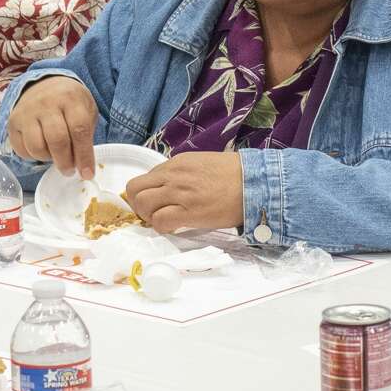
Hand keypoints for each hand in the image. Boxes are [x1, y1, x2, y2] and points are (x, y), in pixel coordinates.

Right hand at [7, 76, 98, 177]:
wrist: (45, 84)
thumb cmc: (70, 102)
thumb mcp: (86, 109)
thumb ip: (86, 135)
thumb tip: (83, 166)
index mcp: (70, 98)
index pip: (79, 130)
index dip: (84, 155)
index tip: (87, 174)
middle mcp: (47, 103)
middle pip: (57, 140)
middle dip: (65, 162)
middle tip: (70, 171)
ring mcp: (27, 111)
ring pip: (37, 147)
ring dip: (48, 159)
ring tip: (55, 156)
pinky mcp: (13, 121)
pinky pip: (21, 149)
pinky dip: (33, 157)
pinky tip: (42, 150)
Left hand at [125, 152, 244, 232]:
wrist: (255, 184)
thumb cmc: (234, 175)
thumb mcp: (202, 164)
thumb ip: (183, 173)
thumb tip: (172, 185)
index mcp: (177, 163)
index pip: (146, 177)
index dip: (147, 192)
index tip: (155, 202)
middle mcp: (173, 175)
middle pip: (135, 189)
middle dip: (138, 204)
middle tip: (151, 212)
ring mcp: (179, 193)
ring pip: (142, 204)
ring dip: (148, 216)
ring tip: (162, 220)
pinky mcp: (189, 212)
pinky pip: (160, 221)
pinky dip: (161, 227)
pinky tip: (173, 227)